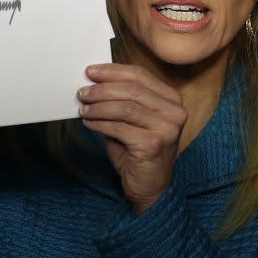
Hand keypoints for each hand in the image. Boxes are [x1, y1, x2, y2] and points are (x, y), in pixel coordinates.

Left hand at [77, 63, 186, 214]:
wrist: (150, 186)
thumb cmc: (138, 150)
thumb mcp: (131, 120)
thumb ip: (119, 100)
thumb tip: (92, 83)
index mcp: (171, 99)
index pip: (140, 75)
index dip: (113, 71)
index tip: (91, 71)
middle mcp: (174, 112)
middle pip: (132, 89)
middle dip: (103, 89)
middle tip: (82, 92)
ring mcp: (167, 128)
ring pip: (125, 107)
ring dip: (99, 106)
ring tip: (83, 108)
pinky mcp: (154, 144)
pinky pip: (120, 128)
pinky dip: (100, 123)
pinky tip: (89, 123)